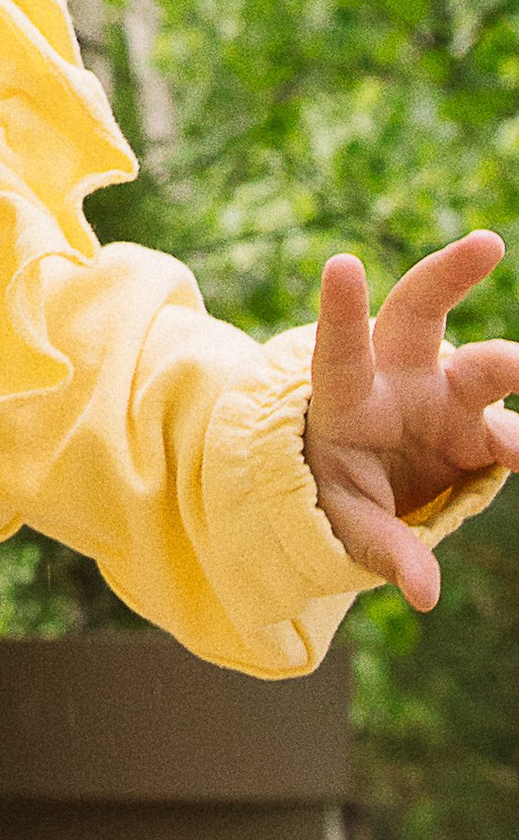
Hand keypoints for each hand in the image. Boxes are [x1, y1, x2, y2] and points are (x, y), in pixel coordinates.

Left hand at [304, 233, 518, 609]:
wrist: (367, 484)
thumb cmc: (339, 488)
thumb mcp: (344, 519)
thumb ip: (383, 549)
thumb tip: (424, 594)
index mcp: (347, 394)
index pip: (339, 345)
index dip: (342, 308)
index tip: (341, 262)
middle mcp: (400, 376)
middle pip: (420, 311)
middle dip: (449, 273)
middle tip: (485, 244)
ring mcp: (447, 395)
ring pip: (485, 366)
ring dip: (516, 368)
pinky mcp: (483, 426)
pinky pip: (518, 434)